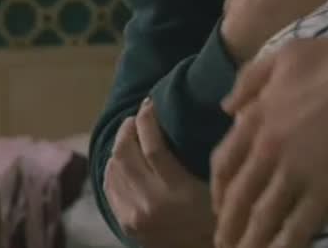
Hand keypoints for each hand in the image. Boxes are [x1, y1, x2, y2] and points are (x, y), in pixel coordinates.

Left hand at [105, 99, 214, 247]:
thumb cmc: (216, 215)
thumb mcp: (217, 185)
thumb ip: (209, 154)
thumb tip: (214, 111)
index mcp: (179, 192)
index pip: (153, 148)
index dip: (147, 121)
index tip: (149, 104)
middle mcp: (151, 203)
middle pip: (125, 155)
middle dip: (128, 129)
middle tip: (135, 118)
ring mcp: (134, 215)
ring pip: (114, 168)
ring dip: (119, 146)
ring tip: (129, 135)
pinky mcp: (124, 223)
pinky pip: (110, 186)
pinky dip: (113, 168)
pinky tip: (121, 159)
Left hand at [210, 24, 327, 247]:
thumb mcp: (284, 55)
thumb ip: (250, 80)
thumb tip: (226, 108)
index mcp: (256, 117)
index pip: (224, 164)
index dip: (218, 191)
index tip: (220, 207)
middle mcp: (269, 149)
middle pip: (238, 197)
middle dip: (228, 226)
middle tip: (226, 244)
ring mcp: (297, 172)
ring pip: (262, 217)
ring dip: (249, 242)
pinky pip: (297, 227)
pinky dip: (283, 247)